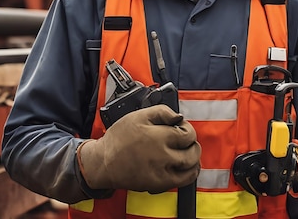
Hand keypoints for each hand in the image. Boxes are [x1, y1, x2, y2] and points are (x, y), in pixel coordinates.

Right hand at [77, 104, 200, 192]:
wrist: (103, 162)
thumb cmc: (119, 138)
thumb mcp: (138, 115)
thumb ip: (162, 112)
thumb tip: (179, 116)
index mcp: (159, 137)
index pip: (188, 134)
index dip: (187, 129)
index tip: (181, 127)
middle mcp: (163, 156)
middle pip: (193, 152)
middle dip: (192, 144)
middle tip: (185, 140)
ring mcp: (162, 173)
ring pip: (191, 169)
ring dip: (193, 159)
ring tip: (186, 152)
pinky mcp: (158, 185)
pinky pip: (182, 182)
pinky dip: (188, 174)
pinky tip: (184, 166)